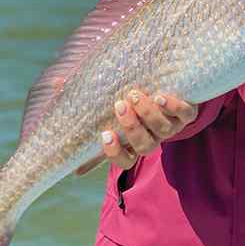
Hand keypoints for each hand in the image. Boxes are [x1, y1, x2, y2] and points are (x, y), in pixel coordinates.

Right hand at [78, 91, 197, 172]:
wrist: (170, 84)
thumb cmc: (131, 95)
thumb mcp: (106, 99)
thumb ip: (84, 96)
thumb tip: (56, 84)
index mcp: (133, 143)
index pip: (124, 161)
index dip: (115, 152)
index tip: (103, 134)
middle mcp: (153, 138)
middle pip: (145, 146)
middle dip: (132, 127)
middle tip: (119, 105)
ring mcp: (172, 126)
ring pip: (165, 130)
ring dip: (150, 115)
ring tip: (136, 95)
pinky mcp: (188, 112)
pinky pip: (187, 115)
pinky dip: (175, 107)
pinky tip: (161, 96)